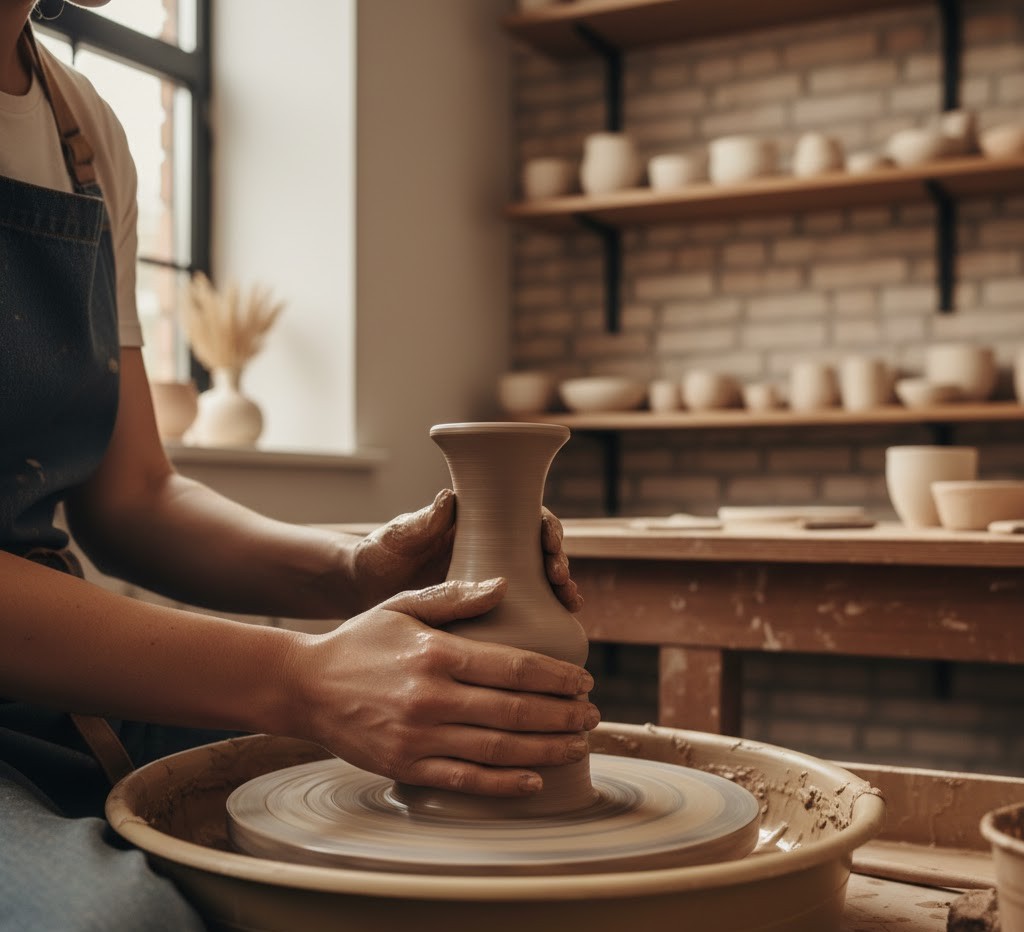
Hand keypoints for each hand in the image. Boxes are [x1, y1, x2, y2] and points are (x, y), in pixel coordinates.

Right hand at [289, 578, 598, 794]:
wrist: (302, 687)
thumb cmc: (359, 642)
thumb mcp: (403, 606)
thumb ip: (456, 599)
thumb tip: (506, 585)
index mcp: (438, 653)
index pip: (515, 666)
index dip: (557, 676)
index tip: (583, 680)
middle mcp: (432, 697)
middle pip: (516, 710)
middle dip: (563, 714)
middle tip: (593, 714)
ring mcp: (419, 736)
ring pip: (498, 748)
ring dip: (547, 748)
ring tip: (578, 744)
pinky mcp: (406, 766)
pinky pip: (464, 780)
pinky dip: (503, 783)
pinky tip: (535, 778)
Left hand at [350, 490, 582, 612]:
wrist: (362, 593)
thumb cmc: (378, 555)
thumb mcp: (397, 538)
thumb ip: (420, 523)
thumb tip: (448, 498)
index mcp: (475, 523)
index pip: (522, 516)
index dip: (543, 525)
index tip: (550, 540)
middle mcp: (490, 549)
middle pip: (538, 549)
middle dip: (558, 559)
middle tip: (560, 577)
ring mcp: (489, 580)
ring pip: (538, 580)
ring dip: (560, 588)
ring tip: (569, 602)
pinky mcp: (484, 610)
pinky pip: (522, 611)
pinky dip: (544, 615)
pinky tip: (558, 627)